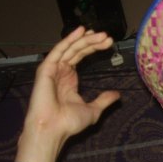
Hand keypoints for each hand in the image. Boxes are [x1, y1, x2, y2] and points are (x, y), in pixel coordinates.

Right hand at [16, 27, 119, 161]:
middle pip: (77, 51)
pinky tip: (80, 32)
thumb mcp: (93, 109)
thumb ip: (104, 100)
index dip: (93, 48)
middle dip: (92, 42)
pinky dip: (69, 40)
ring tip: (100, 34)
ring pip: (70, 48)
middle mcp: (60, 72)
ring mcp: (52, 70)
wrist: (54, 129)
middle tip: (107, 36)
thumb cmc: (68, 123)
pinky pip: (58, 51)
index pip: (81, 57)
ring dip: (84, 39)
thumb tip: (117, 94)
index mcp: (69, 80)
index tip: (108, 43)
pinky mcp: (46, 69)